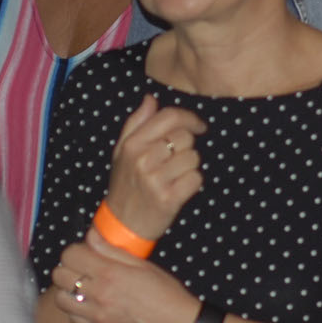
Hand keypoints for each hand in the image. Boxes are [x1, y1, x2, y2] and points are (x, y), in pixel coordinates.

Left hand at [50, 236, 196, 322]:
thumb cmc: (166, 294)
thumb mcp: (143, 265)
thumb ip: (112, 250)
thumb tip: (90, 236)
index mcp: (110, 273)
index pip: (70, 255)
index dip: (75, 251)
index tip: (84, 254)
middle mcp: (99, 295)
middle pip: (59, 276)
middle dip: (68, 269)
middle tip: (81, 270)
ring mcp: (96, 317)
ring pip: (60, 299)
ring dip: (68, 291)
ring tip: (83, 290)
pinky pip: (73, 320)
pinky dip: (77, 312)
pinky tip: (91, 307)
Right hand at [103, 95, 204, 240]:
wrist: (122, 224)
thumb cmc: (125, 184)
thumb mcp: (122, 151)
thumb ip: (136, 122)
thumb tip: (151, 98)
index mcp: (133, 144)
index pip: (169, 117)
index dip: (190, 118)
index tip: (198, 126)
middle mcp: (143, 159)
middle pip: (185, 137)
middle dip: (186, 147)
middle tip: (174, 162)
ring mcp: (155, 180)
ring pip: (193, 158)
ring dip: (189, 167)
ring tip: (174, 177)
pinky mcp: (169, 199)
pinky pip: (196, 179)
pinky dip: (192, 183)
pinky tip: (179, 189)